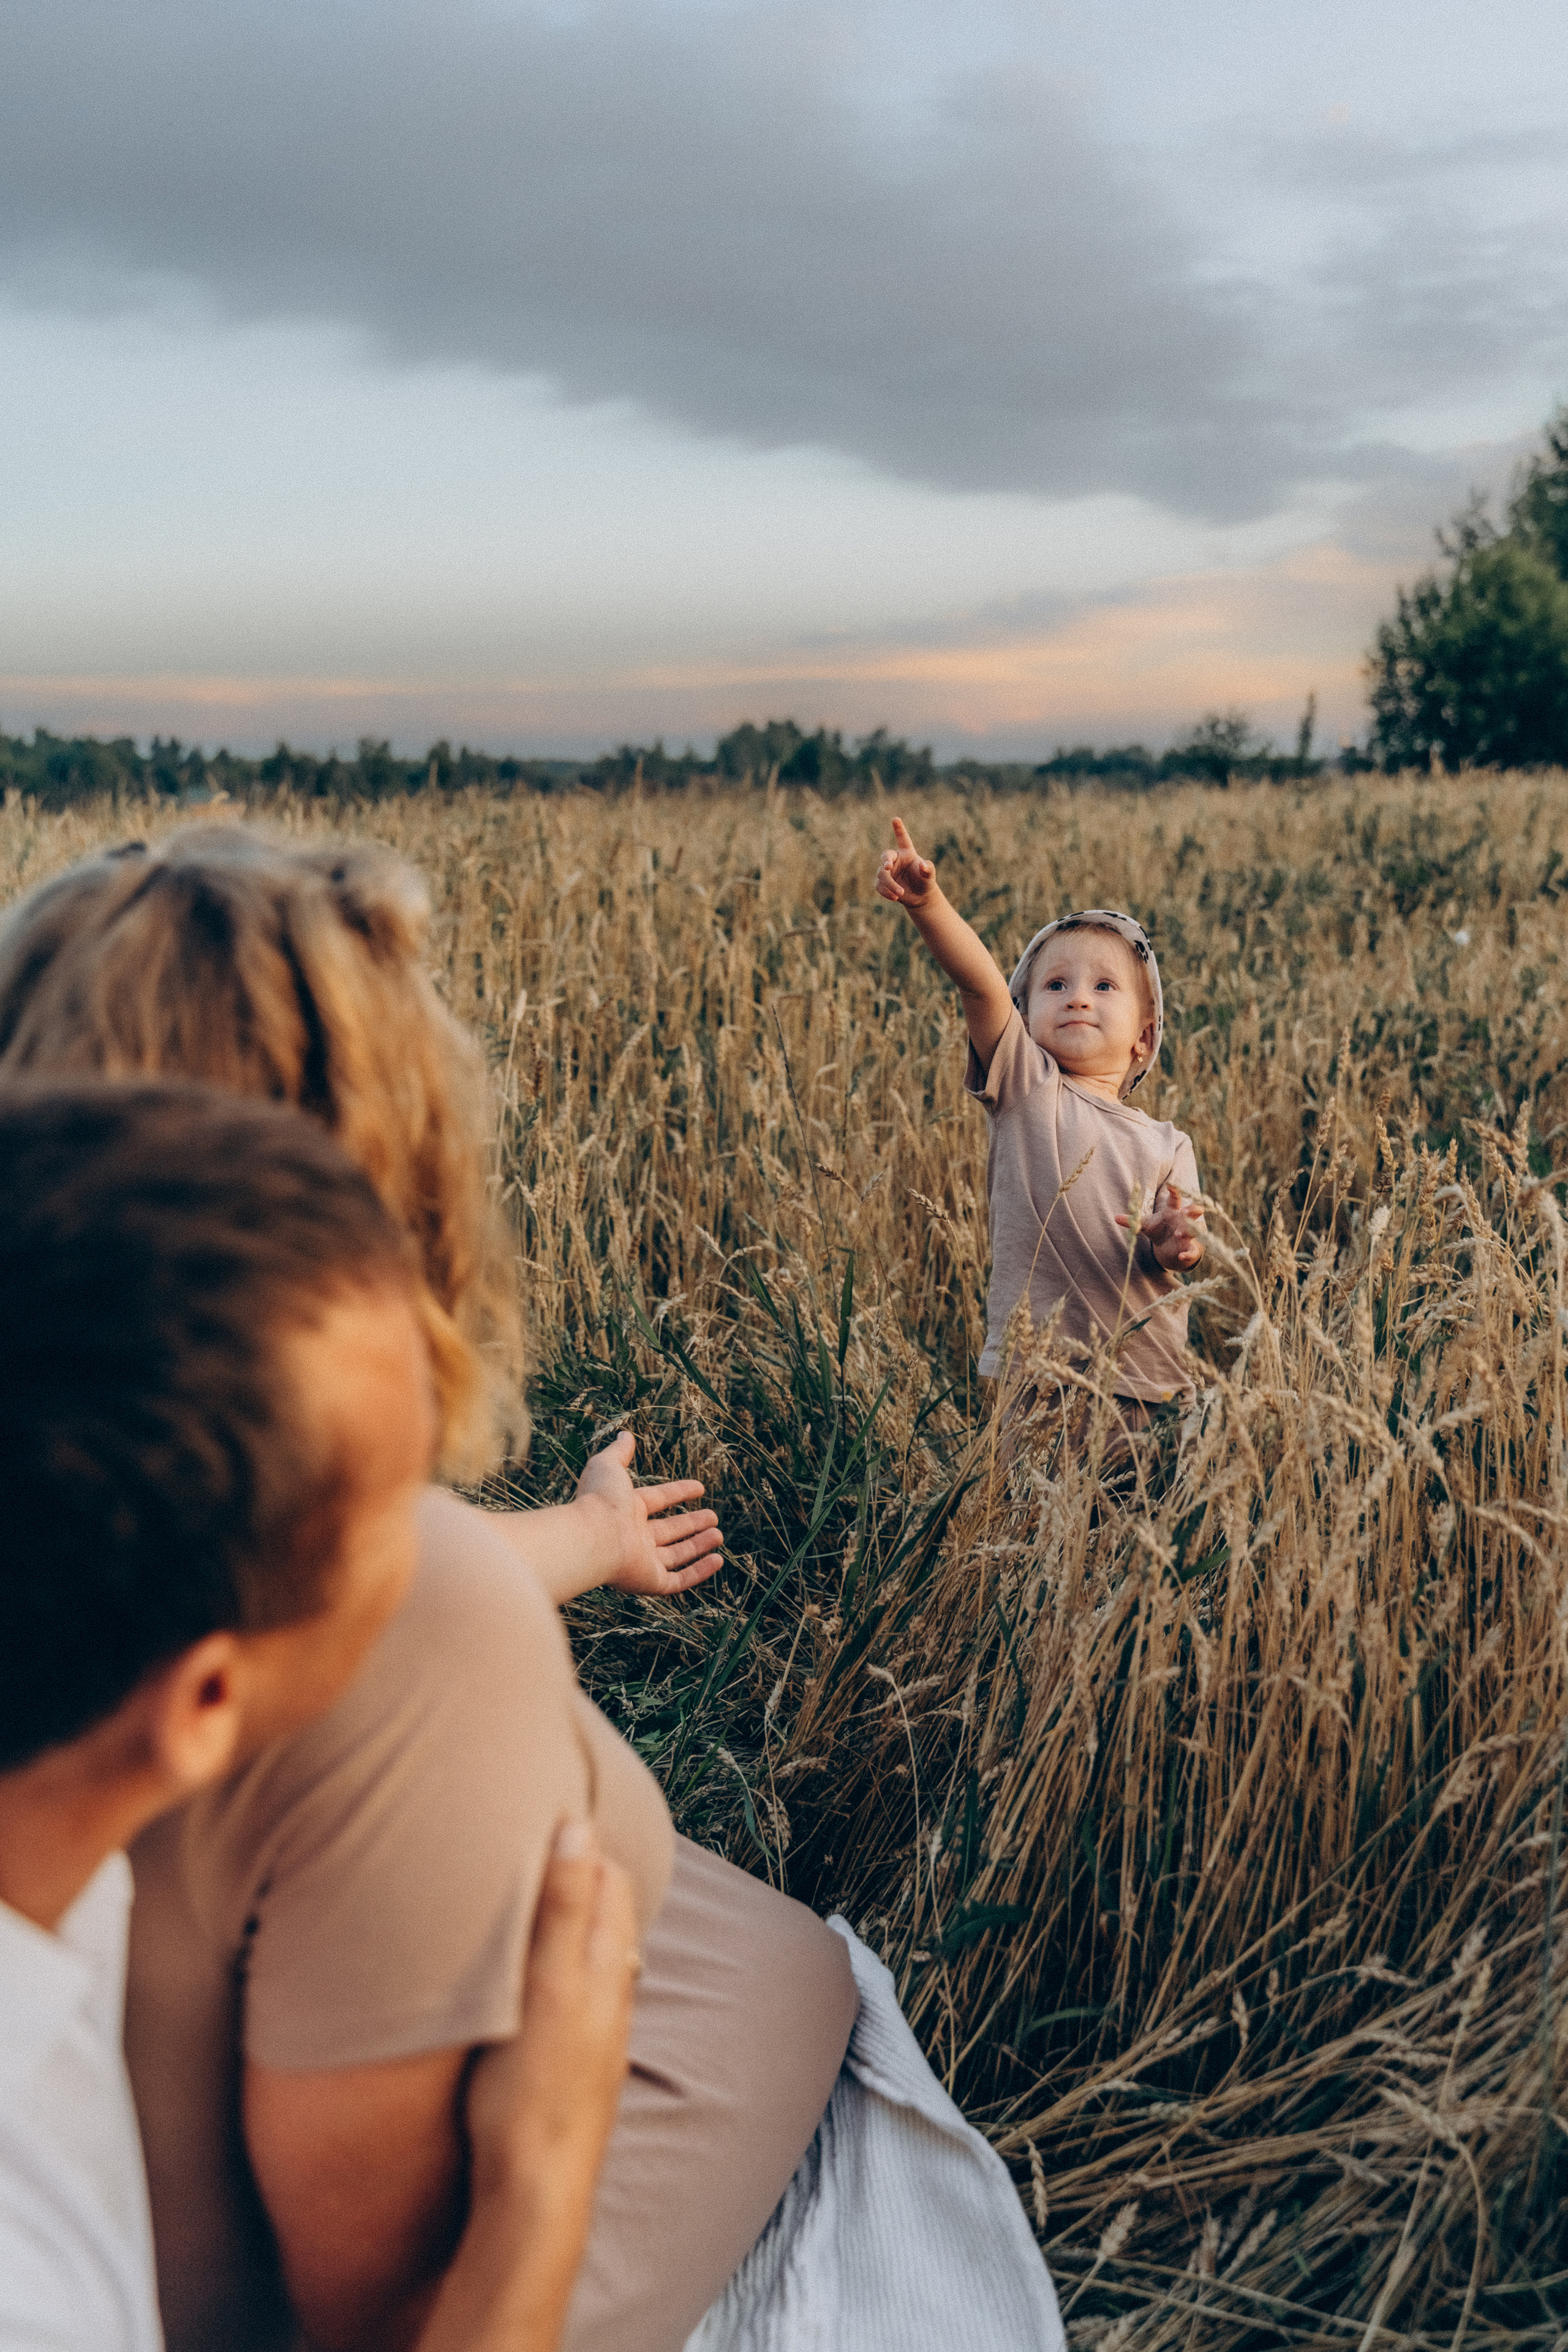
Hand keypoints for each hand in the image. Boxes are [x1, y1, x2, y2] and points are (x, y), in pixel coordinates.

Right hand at [464, 1822, 637, 2202]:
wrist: (537, 2194)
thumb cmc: (531, 2090)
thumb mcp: (543, 1986)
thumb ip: (561, 1908)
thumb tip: (578, 1829)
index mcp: (605, 1968)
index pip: (611, 1880)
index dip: (585, 1844)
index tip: (549, 1812)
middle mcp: (612, 1997)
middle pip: (609, 1915)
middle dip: (584, 1876)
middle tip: (542, 1845)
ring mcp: (598, 2036)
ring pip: (596, 1957)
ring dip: (574, 1923)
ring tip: (538, 1901)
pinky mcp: (578, 2067)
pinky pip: (581, 1997)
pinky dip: (566, 1968)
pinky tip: (542, 1982)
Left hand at [575, 1431, 723, 1595]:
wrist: (592, 1537)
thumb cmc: (599, 1500)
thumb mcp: (608, 1466)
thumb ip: (618, 1452)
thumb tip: (625, 1434)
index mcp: (626, 1510)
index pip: (658, 1500)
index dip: (678, 1492)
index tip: (700, 1487)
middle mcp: (634, 1537)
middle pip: (668, 1530)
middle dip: (691, 1523)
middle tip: (713, 1516)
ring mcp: (642, 1561)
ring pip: (676, 1555)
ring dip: (698, 1545)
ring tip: (719, 1535)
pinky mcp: (649, 1582)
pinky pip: (679, 1580)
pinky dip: (699, 1572)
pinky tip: (718, 1561)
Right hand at [874, 816, 937, 909]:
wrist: (920, 896)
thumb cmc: (925, 882)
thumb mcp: (930, 876)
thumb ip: (928, 869)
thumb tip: (924, 865)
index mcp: (907, 853)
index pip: (903, 839)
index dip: (899, 829)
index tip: (896, 819)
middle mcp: (896, 860)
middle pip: (885, 855)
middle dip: (885, 860)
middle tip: (887, 867)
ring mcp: (888, 872)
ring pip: (881, 874)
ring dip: (890, 884)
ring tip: (900, 893)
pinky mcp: (883, 883)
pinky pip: (879, 885)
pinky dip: (886, 892)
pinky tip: (895, 897)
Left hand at [1115, 1182, 1204, 1271]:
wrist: (1168, 1249)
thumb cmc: (1159, 1231)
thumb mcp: (1145, 1225)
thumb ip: (1134, 1221)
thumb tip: (1115, 1217)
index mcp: (1173, 1211)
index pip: (1176, 1199)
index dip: (1175, 1191)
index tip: (1171, 1185)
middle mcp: (1184, 1221)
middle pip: (1194, 1211)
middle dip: (1192, 1209)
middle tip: (1184, 1211)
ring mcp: (1190, 1234)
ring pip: (1197, 1229)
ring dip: (1190, 1231)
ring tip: (1179, 1234)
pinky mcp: (1191, 1248)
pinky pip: (1193, 1250)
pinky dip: (1189, 1253)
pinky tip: (1181, 1256)